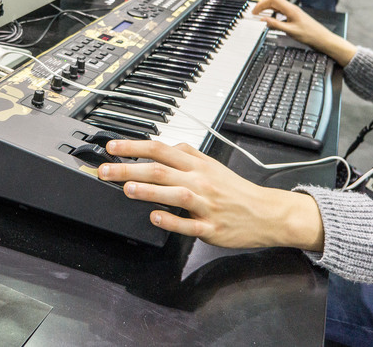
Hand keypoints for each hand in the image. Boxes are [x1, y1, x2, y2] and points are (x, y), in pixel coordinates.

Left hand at [97, 139, 323, 249]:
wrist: (266, 213)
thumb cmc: (236, 190)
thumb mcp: (213, 164)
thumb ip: (188, 154)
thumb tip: (166, 144)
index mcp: (197, 165)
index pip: (160, 149)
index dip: (133, 147)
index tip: (111, 147)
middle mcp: (199, 181)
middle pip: (160, 170)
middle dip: (129, 169)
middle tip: (105, 170)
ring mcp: (205, 205)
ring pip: (174, 194)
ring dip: (148, 191)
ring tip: (126, 188)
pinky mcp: (210, 227)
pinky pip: (188, 224)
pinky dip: (171, 220)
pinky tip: (154, 216)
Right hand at [252, 0, 356, 65]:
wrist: (322, 38)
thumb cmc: (310, 35)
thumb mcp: (290, 31)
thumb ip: (275, 25)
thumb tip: (263, 20)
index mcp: (290, 9)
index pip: (272, 0)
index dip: (261, 4)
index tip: (254, 12)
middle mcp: (292, 8)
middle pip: (274, 0)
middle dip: (263, 5)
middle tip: (255, 13)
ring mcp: (293, 12)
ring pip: (277, 6)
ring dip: (267, 9)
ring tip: (260, 16)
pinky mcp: (294, 16)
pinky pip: (281, 11)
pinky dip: (273, 14)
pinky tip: (271, 20)